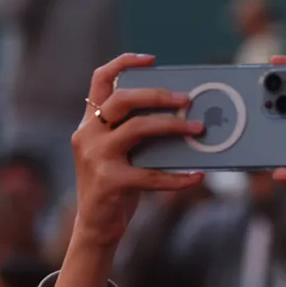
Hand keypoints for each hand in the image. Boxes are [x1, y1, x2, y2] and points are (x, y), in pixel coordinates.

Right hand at [47, 54, 205, 286]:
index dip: (124, 64)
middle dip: (158, 95)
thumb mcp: (120, 153)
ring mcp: (96, 158)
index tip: (152, 59)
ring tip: (197, 128)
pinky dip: (177, 177)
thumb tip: (182, 117)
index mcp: (89, 123)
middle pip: (122, 100)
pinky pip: (151, 175)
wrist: (95, 227)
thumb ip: (137, 133)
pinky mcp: (110, 183)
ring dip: (172, 126)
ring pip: (137, 129)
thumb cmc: (115, 185)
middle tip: (187, 98)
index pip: (100, 80)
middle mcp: (88, 135)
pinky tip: (196, 176)